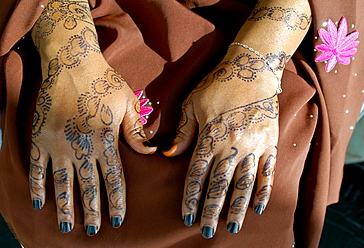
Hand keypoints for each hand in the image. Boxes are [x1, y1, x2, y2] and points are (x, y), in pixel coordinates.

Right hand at [29, 37, 155, 234]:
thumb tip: (151, 153)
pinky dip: (37, 186)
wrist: (72, 61)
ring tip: (68, 227)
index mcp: (106, 139)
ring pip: (62, 182)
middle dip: (92, 210)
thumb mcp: (128, 103)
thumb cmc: (105, 81)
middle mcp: (81, 145)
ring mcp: (58, 142)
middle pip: (88, 185)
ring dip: (65, 206)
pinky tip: (39, 202)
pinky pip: (37, 167)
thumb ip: (137, 131)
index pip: (113, 178)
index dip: (116, 201)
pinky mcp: (39, 136)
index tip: (118, 220)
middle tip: (94, 231)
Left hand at [163, 50, 278, 237]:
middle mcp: (232, 146)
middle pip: (220, 185)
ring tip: (234, 227)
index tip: (187, 216)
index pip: (197, 175)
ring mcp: (254, 146)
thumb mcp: (192, 103)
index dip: (191, 198)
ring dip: (238, 207)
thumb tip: (168, 154)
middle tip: (206, 231)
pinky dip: (263, 191)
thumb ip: (183, 131)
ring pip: (245, 184)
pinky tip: (258, 207)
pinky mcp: (270, 143)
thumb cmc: (218, 85)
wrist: (252, 69)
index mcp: (210, 137)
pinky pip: (268, 172)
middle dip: (212, 210)